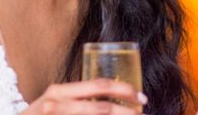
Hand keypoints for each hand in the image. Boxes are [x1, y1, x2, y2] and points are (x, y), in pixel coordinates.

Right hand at [22, 79, 146, 114]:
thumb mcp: (54, 103)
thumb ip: (76, 99)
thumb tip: (108, 101)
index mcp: (60, 91)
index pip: (98, 86)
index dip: (123, 90)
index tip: (140, 96)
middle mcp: (58, 103)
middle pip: (102, 107)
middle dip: (127, 111)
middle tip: (143, 112)